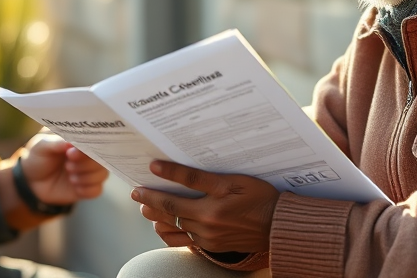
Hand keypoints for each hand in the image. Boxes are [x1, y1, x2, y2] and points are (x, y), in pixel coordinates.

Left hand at [19, 133, 108, 205]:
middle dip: (86, 164)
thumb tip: (71, 143)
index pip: (95, 139)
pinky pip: (97, 190)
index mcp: (80, 139)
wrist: (31, 181)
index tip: (70, 153)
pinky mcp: (88, 187)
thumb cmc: (38, 157)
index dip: (87, 147)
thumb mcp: (41, 146)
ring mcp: (89, 170)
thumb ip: (56, 142)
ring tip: (70, 176)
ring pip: (103, 174)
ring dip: (86, 177)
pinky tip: (75, 187)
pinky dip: (86, 190)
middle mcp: (89, 154)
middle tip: (68, 166)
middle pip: (103, 158)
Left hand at [131, 160, 278, 252]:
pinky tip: (167, 226)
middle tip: (138, 194)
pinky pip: (184, 242)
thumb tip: (163, 168)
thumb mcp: (230, 182)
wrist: (278, 226)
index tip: (138, 184)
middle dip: (150, 204)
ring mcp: (208, 240)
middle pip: (169, 215)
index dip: (152, 191)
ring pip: (174, 230)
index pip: (170, 201)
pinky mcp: (212, 247)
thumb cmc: (259, 198)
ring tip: (149, 208)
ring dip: (159, 219)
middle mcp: (205, 228)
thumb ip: (196, 177)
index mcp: (208, 211)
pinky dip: (172, 234)